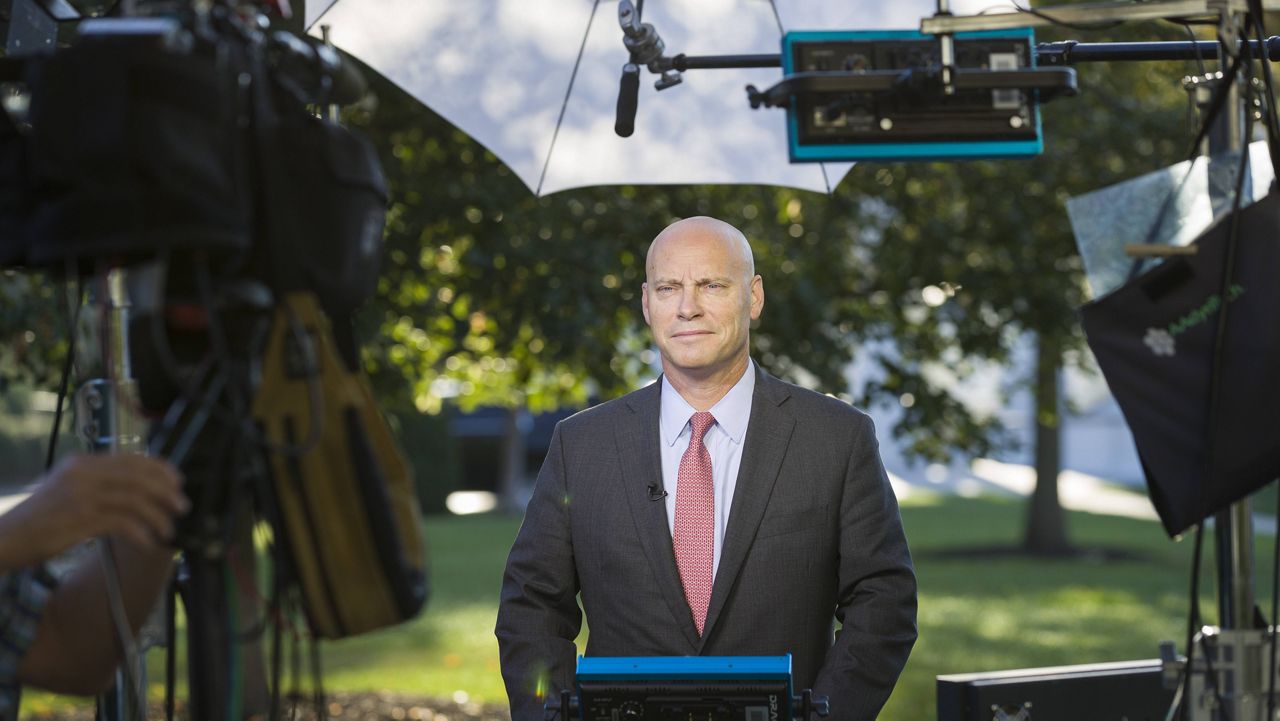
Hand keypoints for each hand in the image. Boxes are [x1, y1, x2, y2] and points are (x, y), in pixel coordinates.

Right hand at [0, 454, 187, 569]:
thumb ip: (99, 482)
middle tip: (182, 506)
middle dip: (166, 492)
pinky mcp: (79, 520)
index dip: (160, 469)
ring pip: (135, 500)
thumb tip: (140, 487)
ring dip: (158, 517)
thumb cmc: (40, 517)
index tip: (177, 482)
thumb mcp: (68, 488)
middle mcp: (83, 474)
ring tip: (168, 530)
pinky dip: (141, 534)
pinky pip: (122, 523)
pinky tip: (148, 542)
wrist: (6, 537)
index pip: (132, 458)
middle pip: (139, 477)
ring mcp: (81, 496)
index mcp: (83, 463)